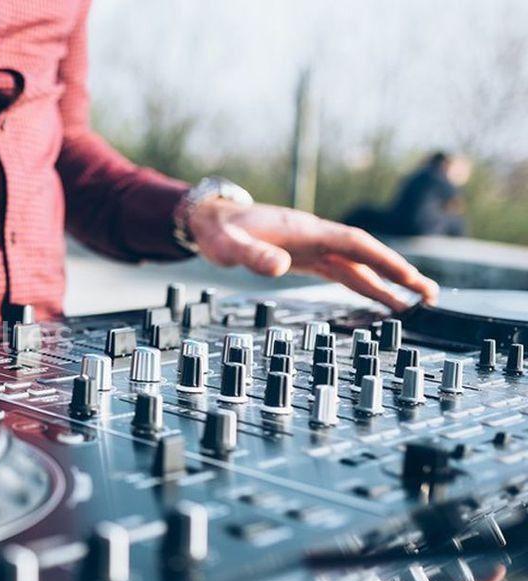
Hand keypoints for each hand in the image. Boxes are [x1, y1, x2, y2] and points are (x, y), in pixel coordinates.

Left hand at [188, 200, 439, 309]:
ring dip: (385, 282)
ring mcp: (312, 246)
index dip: (382, 259)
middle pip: (365, 254)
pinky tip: (377, 297)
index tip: (408, 276)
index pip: (354, 243)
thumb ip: (252, 255)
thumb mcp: (229, 246)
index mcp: (304, 231)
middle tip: (430, 295)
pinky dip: (362, 283)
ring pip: (357, 264)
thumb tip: (278, 267)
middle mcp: (315, 237)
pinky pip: (341, 270)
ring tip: (414, 303)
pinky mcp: (305, 256)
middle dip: (397, 273)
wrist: (208, 219)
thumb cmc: (218, 231)